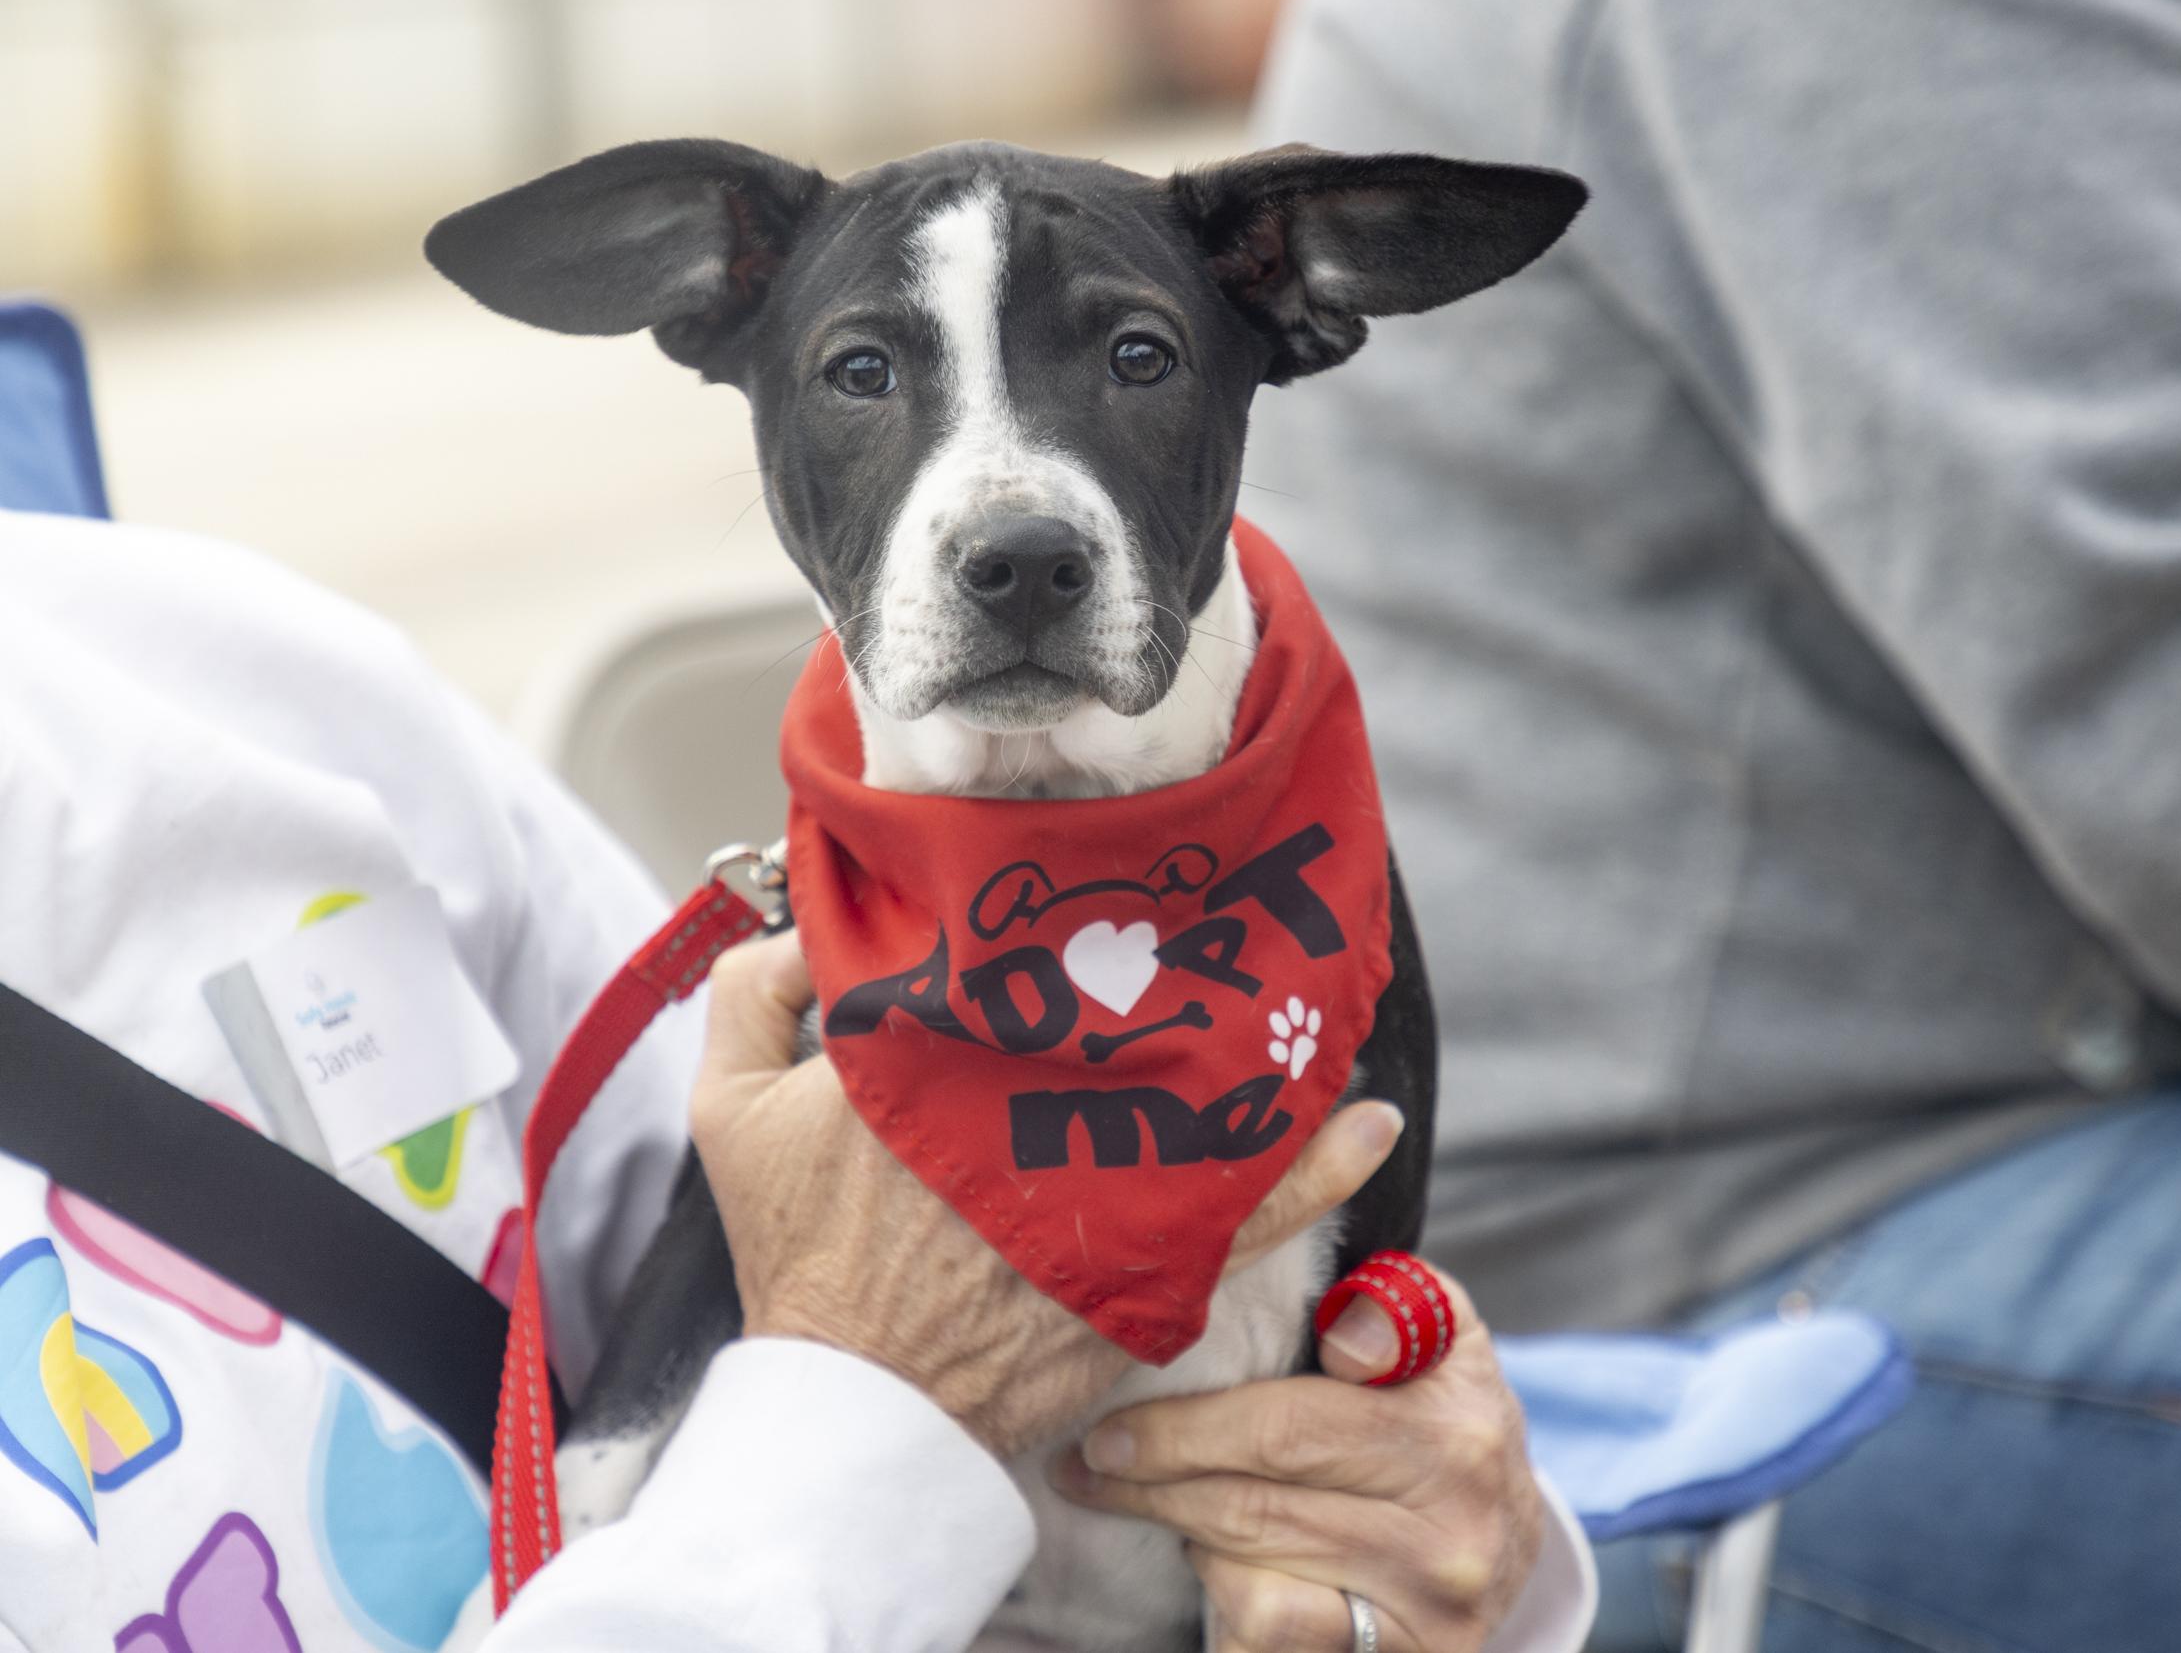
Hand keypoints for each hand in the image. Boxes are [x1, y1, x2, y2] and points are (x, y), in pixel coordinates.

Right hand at [689, 930, 1405, 1458]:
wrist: (857, 1403)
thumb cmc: (802, 1255)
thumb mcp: (732, 1113)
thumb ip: (754, 993)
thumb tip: (813, 925)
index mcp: (944, 1049)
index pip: (1023, 946)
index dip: (1072, 901)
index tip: (1124, 864)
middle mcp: (1042, 1104)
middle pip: (1137, 1005)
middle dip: (1188, 952)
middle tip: (1248, 902)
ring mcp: (1109, 1188)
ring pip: (1212, 1093)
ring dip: (1273, 1047)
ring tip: (1326, 1002)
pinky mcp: (1149, 1266)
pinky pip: (1252, 1207)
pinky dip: (1313, 1166)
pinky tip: (1362, 1122)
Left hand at [1053, 1267, 1544, 1651]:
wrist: (1507, 1539)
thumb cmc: (1443, 1413)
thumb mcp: (1438, 1334)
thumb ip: (1388, 1303)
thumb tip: (1339, 1335)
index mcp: (1454, 1426)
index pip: (1290, 1427)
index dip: (1189, 1430)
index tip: (1116, 1429)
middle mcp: (1449, 1526)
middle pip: (1253, 1503)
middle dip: (1153, 1479)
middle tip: (1087, 1461)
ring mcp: (1424, 1608)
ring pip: (1249, 1573)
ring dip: (1185, 1530)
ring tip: (1151, 1496)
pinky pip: (1269, 1631)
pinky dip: (1226, 1593)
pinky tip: (1218, 1560)